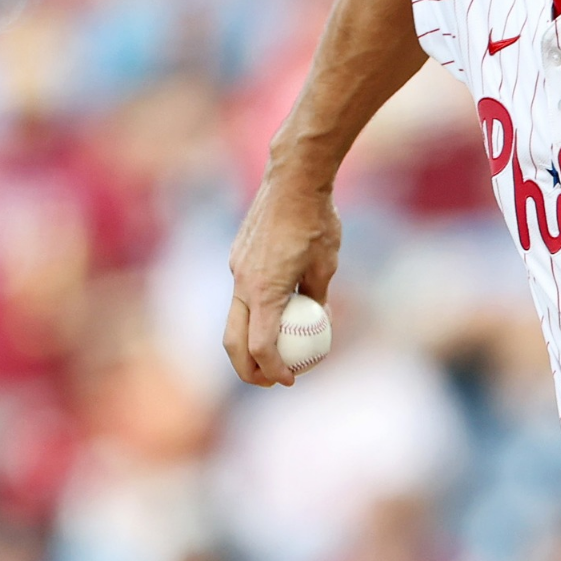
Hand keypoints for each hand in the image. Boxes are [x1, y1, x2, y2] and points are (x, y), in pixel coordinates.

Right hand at [224, 178, 340, 385]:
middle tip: (270, 381)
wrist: (293, 179)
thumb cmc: (317, 221)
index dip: (274, 369)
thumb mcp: (327, 264)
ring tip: (270, 356)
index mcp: (266, 290)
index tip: (289, 380)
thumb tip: (320, 320)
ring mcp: (236, 269)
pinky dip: (252, 314)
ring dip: (246, 345)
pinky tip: (275, 312)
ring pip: (233, 319)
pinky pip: (240, 295)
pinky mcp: (237, 257)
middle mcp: (243, 283)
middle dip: (247, 369)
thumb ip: (319, 296)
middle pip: (233, 342)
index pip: (262, 345)